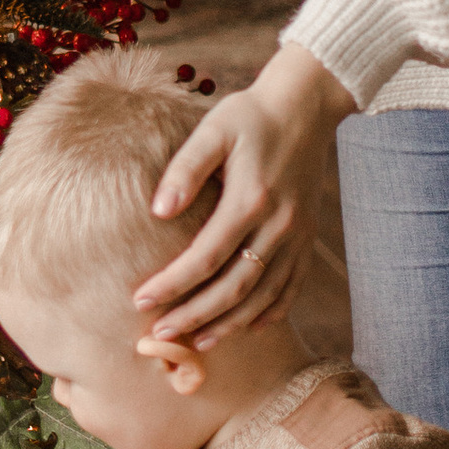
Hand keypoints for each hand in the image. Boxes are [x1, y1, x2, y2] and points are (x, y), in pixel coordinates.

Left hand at [134, 42, 353, 347]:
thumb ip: (185, 170)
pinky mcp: (307, 237)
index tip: (141, 301)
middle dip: (196, 316)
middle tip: (161, 335)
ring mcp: (297, 235)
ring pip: (265, 295)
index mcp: (250, 199)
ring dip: (231, 323)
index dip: (172, 284)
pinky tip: (248, 327)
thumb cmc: (249, 115)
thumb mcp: (213, 130)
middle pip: (235, 287)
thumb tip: (158, 211)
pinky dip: (271, 312)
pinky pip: (292, 286)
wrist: (306, 105)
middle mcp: (278, 224)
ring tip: (198, 342)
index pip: (206, 256)